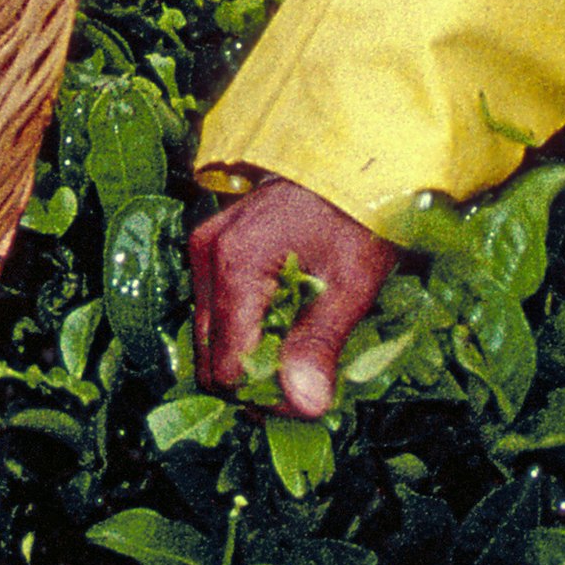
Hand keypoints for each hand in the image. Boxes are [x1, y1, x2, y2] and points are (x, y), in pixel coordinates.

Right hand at [187, 178, 398, 418]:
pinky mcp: (212, 245)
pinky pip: (216, 307)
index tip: (310, 399)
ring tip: (300, 354)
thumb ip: (320, 345)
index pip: (228, 366)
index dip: (267, 395)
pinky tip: (285, 325)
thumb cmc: (359, 212)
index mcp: (234, 264)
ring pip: (210, 333)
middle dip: (255, 380)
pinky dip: (245, 328)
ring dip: (250, 355)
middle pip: (210, 354)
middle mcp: (206, 255)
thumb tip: (305, 407)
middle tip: (307, 384)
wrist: (355, 156)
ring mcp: (205, 247)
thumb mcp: (352, 282)